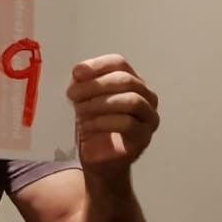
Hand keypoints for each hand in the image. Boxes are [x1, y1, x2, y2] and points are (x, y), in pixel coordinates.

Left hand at [67, 55, 159, 176]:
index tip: (76, 73)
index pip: (120, 63)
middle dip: (96, 85)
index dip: (98, 65)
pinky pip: (128, 124)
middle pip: (126, 80)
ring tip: (79, 111)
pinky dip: (103, 122)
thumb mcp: (83, 99)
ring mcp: (149, 117)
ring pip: (132, 101)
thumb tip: (79, 73)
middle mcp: (146, 96)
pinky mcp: (144, 137)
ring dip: (100, 103)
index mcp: (131, 81)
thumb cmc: (92, 125)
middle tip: (73, 94)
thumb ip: (82, 84)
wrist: (97, 158)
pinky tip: (86, 125)